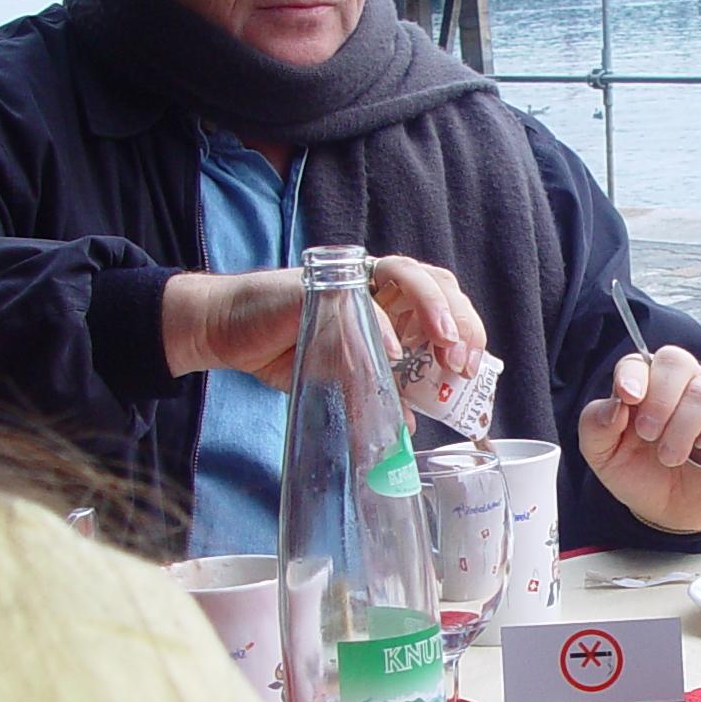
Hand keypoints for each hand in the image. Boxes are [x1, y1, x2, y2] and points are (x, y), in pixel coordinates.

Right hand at [163, 256, 482, 385]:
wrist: (228, 333)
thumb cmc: (287, 350)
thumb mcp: (342, 379)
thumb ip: (377, 392)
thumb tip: (410, 425)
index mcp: (394, 306)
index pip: (446, 308)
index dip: (467, 334)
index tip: (471, 371)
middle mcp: (379, 287)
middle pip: (439, 285)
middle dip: (460, 322)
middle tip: (461, 360)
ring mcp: (353, 280)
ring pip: (410, 276)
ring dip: (434, 309)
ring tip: (444, 343)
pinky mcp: (324, 283)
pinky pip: (359, 297)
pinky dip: (379, 324)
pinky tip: (389, 349)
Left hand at [577, 345, 700, 533]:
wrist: (671, 512)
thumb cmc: (639, 475)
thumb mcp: (603, 456)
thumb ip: (595, 424)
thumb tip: (616, 404)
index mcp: (642, 385)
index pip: (638, 361)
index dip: (633, 375)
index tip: (629, 398)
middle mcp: (679, 383)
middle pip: (676, 361)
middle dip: (660, 400)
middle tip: (649, 435)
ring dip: (683, 429)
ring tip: (670, 456)